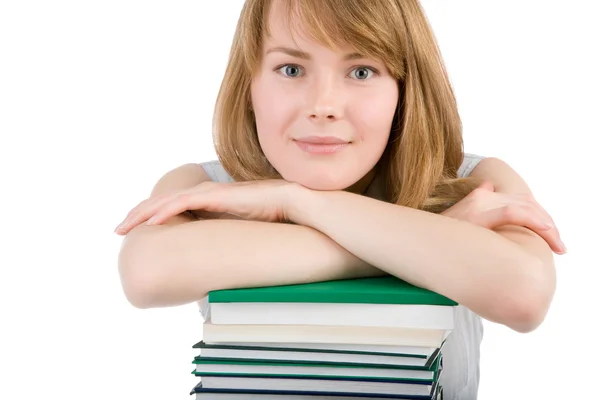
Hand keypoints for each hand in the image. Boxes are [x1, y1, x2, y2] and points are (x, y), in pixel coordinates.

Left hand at [114, 179, 296, 234]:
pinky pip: (184, 202)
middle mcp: (202, 193)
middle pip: (160, 202)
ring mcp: (208, 192)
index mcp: (205, 200)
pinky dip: (166, 211)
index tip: (133, 231)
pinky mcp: (216, 195)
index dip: (149, 216)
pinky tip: (152, 221)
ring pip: (166, 201)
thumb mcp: (234, 229)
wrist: (287, 203)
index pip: (169, 206)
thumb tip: (207, 255)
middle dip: (137, 215)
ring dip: (143, 214)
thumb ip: (218, 235)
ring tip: (125, 226)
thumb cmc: (265, 216)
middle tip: (118, 230)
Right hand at [441, 181, 564, 253]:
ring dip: (546, 225)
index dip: (538, 217)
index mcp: (480, 196)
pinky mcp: (479, 214)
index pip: (519, 202)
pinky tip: (546, 231)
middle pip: (526, 204)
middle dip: (547, 223)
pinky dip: (533, 220)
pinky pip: (513, 213)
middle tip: (559, 245)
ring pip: (525, 207)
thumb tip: (487, 186)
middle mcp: (483, 196)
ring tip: (557, 243)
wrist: (418, 239)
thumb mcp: (457, 216)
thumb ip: (475, 201)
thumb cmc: (438, 235)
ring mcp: (481, 203)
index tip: (549, 235)